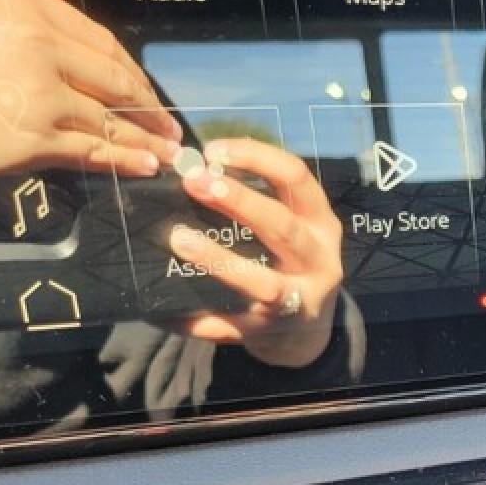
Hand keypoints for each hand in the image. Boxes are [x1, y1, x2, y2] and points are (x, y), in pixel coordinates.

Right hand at [0, 0, 178, 180]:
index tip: (146, 85)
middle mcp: (40, 47)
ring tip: (169, 151)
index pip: (100, 41)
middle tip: (171, 123)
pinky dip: (125, 160)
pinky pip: (91, 151)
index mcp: (26, 7)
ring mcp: (39, 95)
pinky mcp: (31, 138)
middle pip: (115, 80)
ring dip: (147, 138)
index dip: (131, 69)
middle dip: (150, 105)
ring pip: (110, 119)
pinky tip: (146, 166)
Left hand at [168, 138, 345, 369]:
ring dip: (220, 261)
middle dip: (238, 201)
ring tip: (178, 240)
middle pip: (282, 227)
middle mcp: (318, 262)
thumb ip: (257, 198)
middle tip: (193, 182)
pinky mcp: (270, 334)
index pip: (296, 178)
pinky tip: (164, 310)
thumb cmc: (289, 262)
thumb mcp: (292, 226)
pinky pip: (231, 327)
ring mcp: (297, 303)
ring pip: (264, 284)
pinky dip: (198, 320)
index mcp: (321, 225)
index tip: (212, 151)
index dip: (256, 157)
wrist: (307, 332)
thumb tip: (192, 165)